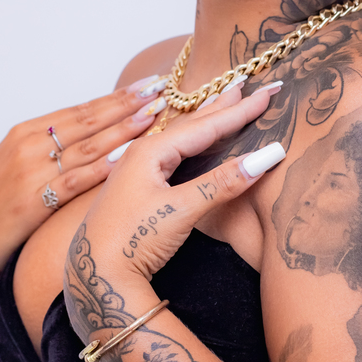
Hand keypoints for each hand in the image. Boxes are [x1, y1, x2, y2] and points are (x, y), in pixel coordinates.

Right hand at [0, 75, 168, 321]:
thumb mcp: (18, 165)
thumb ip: (51, 148)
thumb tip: (94, 132)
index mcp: (25, 132)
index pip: (81, 110)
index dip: (116, 97)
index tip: (148, 86)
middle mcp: (28, 146)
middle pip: (89, 122)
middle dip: (128, 105)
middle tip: (162, 92)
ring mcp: (30, 172)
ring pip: (88, 147)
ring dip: (123, 130)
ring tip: (154, 118)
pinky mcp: (32, 201)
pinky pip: (75, 181)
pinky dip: (102, 168)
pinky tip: (127, 158)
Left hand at [69, 81, 287, 290]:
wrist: (93, 277)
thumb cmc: (130, 241)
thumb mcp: (180, 211)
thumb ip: (221, 183)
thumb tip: (265, 157)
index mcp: (150, 152)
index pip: (205, 125)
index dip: (239, 111)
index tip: (267, 93)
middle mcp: (141, 154)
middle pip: (192, 124)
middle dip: (223, 106)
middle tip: (249, 85)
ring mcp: (138, 170)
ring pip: (181, 138)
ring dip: (208, 121)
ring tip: (227, 102)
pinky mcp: (138, 188)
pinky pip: (174, 154)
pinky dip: (194, 143)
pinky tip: (196, 141)